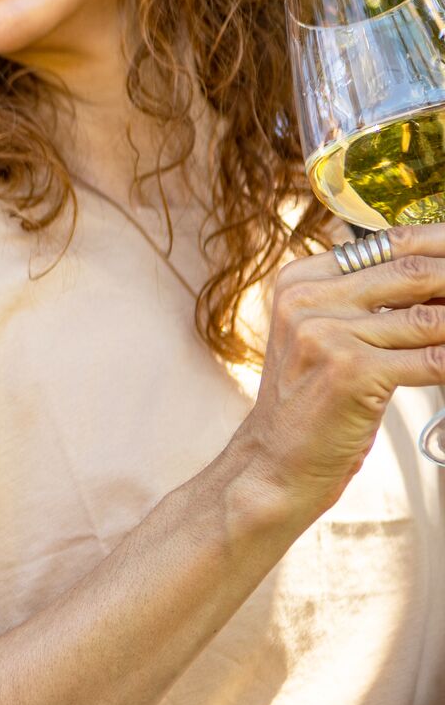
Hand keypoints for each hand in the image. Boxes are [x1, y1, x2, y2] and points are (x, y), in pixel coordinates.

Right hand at [236, 224, 444, 521]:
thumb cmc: (313, 401)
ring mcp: (323, 334)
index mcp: (299, 280)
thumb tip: (442, 281)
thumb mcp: (325, 336)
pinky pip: (432, 359)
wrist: (275, 462)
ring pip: (429, 317)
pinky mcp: (348, 371)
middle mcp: (306, 300)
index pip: (390, 242)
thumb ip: (370, 301)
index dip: (444, 246)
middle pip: (414, 270)